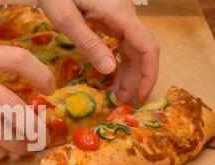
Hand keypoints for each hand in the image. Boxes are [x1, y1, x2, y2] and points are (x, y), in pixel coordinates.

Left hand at [39, 0, 159, 102]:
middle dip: (135, 78)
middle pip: (141, 50)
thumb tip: (109, 70)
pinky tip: (111, 76)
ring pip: (132, 47)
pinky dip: (118, 61)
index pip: (147, 47)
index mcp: (119, 13)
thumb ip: (88, 42)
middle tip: (120, 102)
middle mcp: (125, 14)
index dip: (148, 74)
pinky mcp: (111, 17)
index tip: (141, 97)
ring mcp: (119, 15)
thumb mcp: (66, 18)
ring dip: (128, 72)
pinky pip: (121, 42)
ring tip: (116, 94)